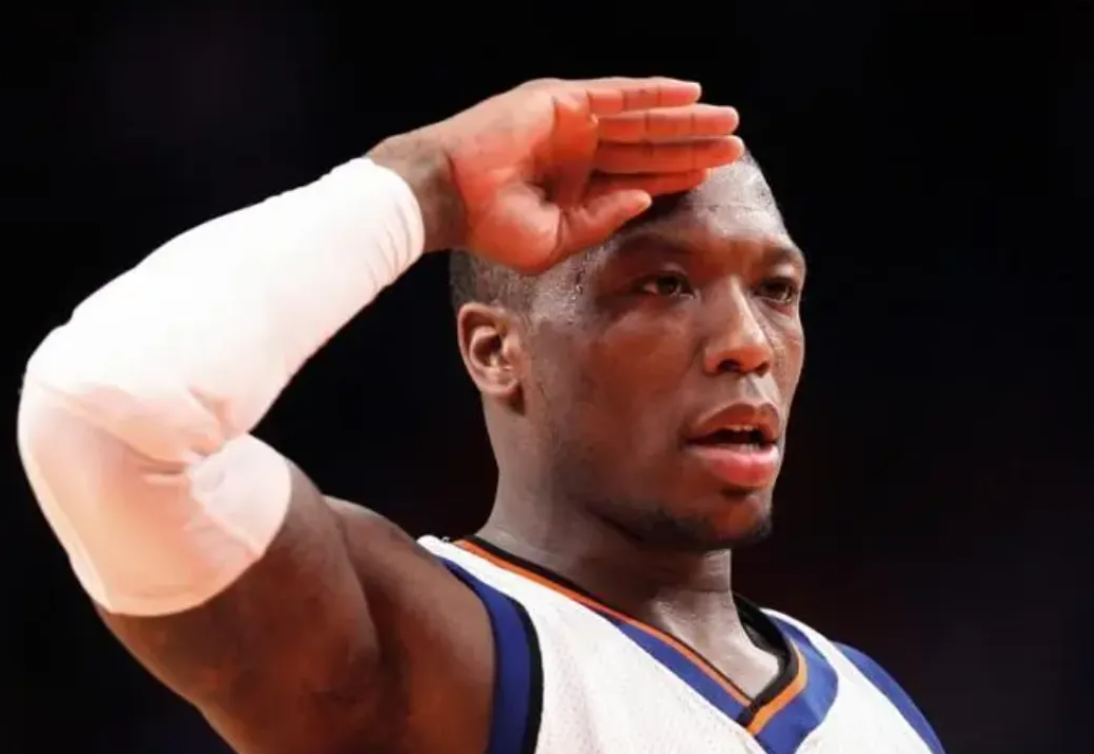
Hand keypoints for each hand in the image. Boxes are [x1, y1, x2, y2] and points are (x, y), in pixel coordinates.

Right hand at [369, 77, 742, 270]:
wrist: (448, 196)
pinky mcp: (564, 101)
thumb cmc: (490, 227)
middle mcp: (580, 151)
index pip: (639, 177)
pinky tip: (691, 95)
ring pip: (643, 119)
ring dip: (685, 120)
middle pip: (650, 145)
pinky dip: (654, 93)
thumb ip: (600, 221)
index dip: (677, 175)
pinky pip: (620, 94)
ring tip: (727, 122)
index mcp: (578, 186)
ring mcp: (573, 123)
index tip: (712, 174)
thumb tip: (645, 200)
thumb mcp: (554, 240)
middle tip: (735, 146)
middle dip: (692, 145)